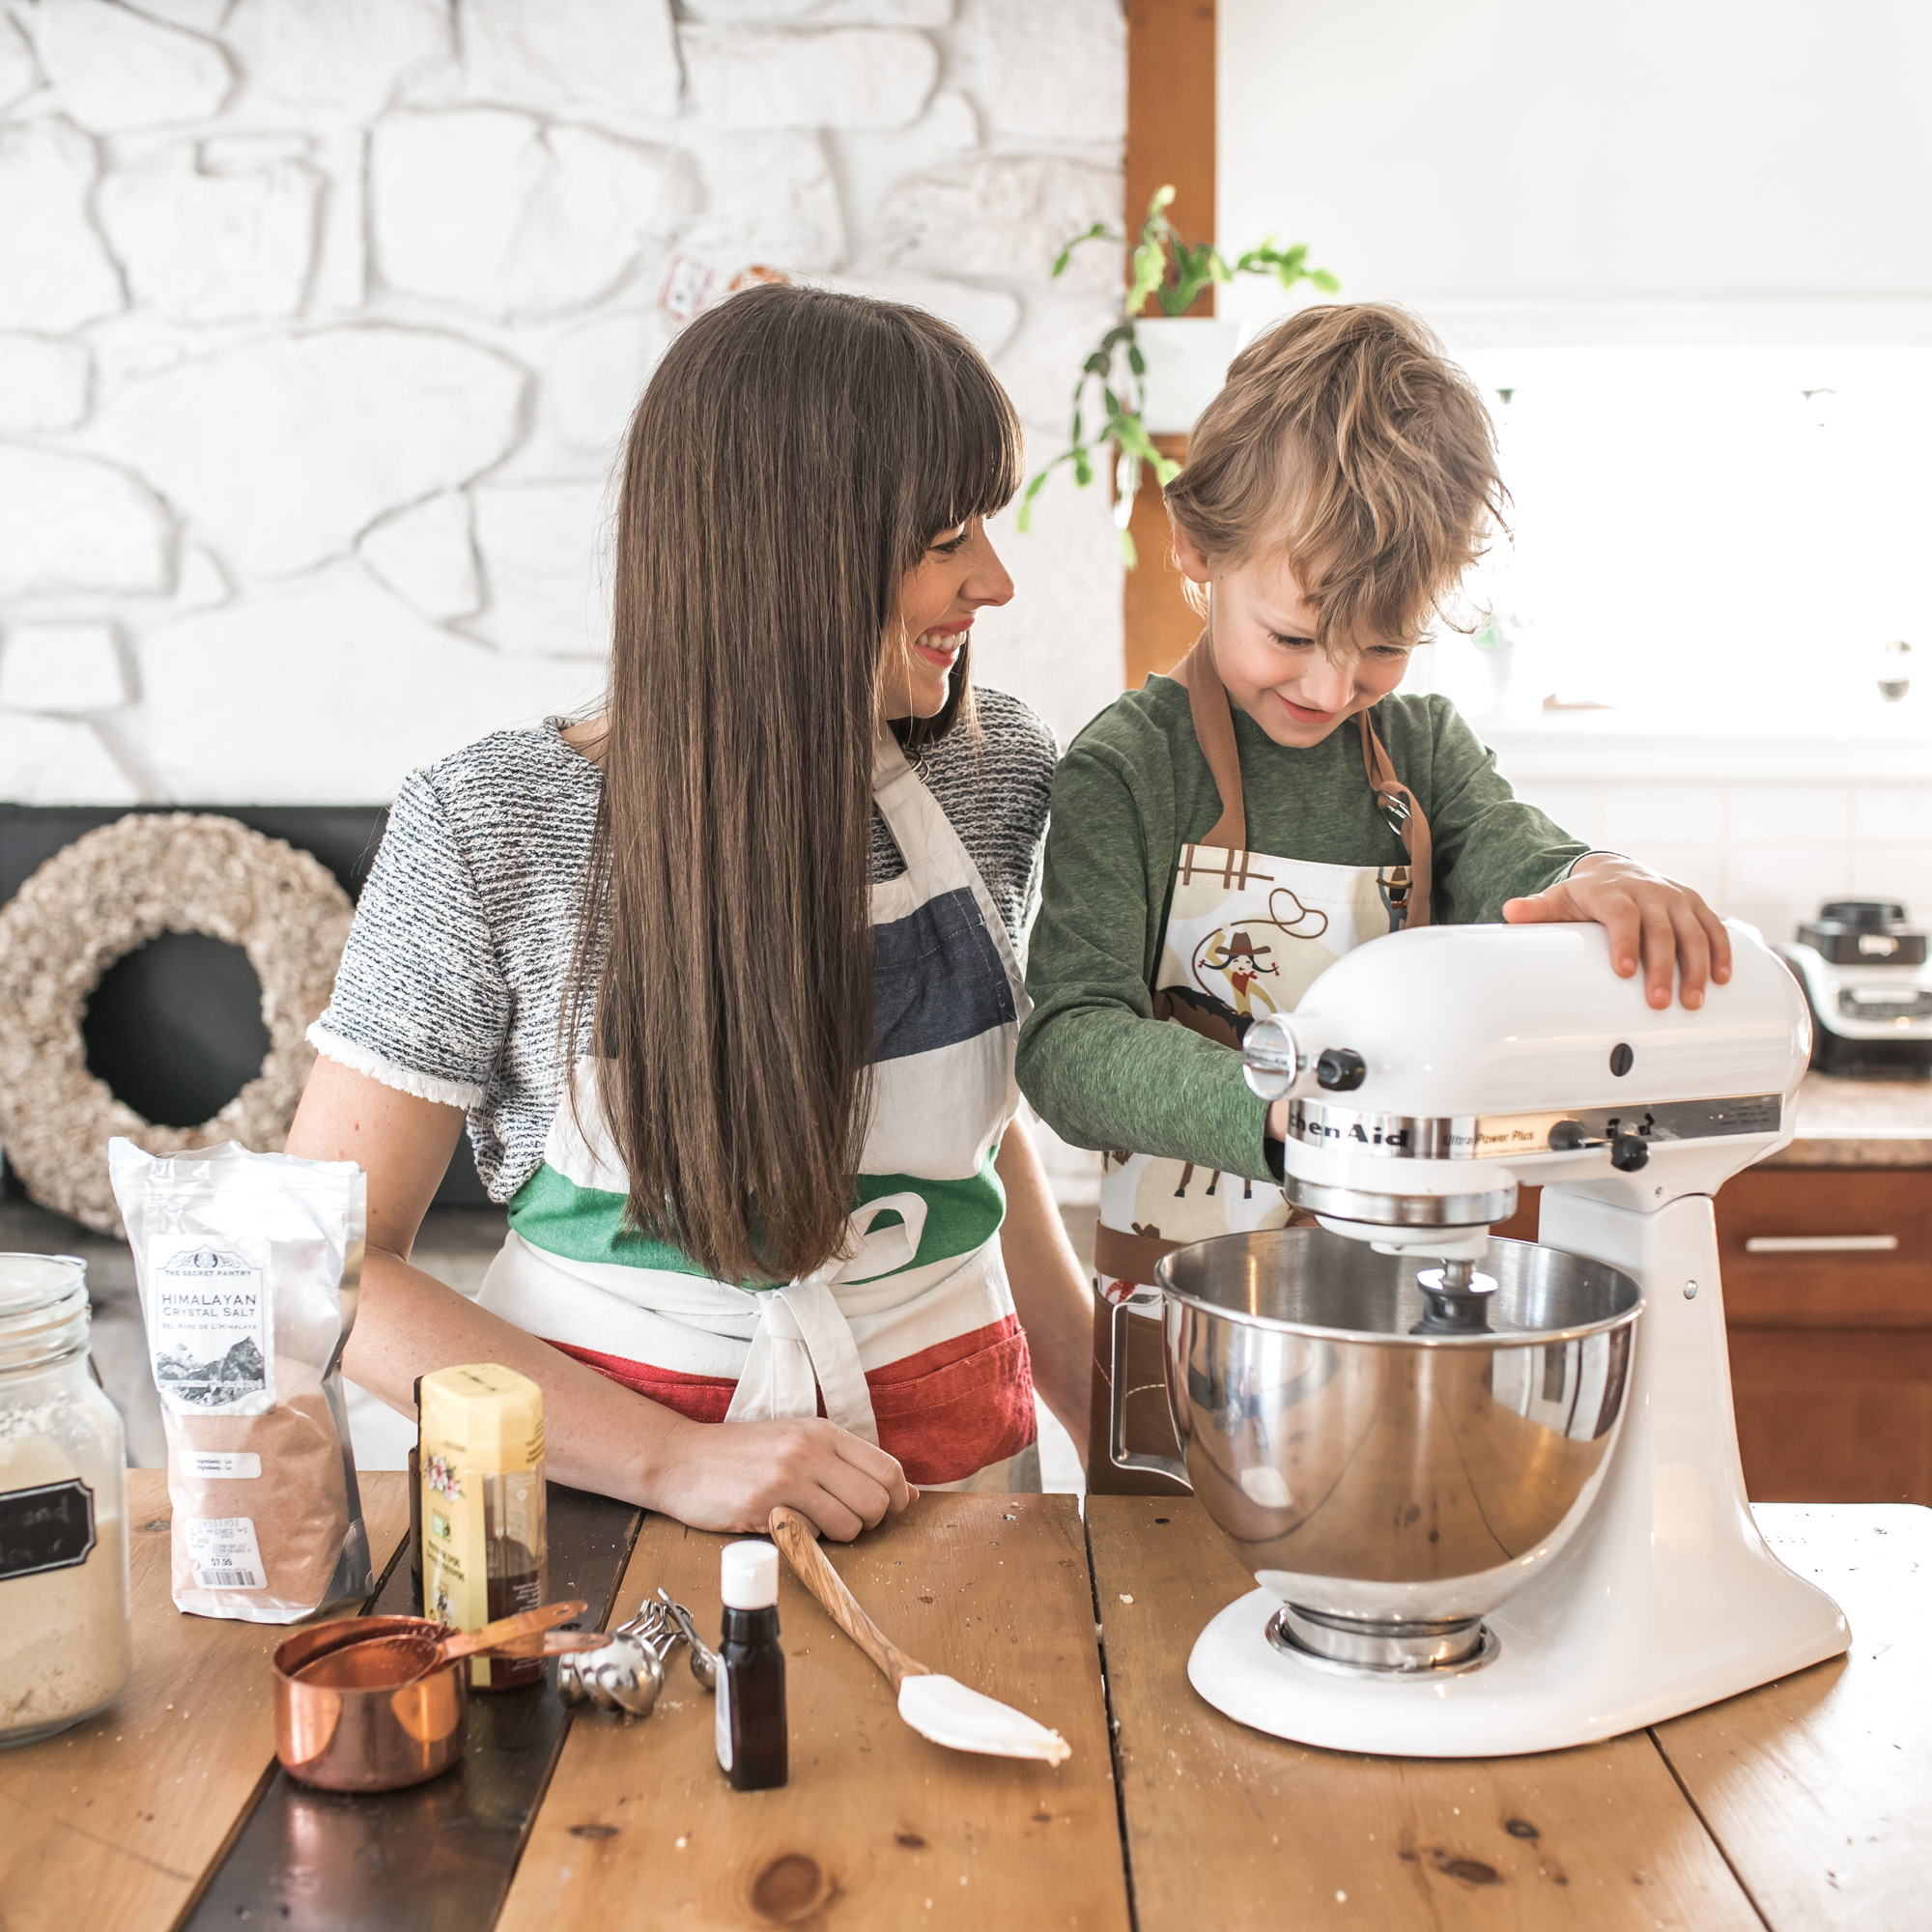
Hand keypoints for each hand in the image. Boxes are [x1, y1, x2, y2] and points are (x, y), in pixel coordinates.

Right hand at [651, 1415, 915, 1540]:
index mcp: (823, 1431)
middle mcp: (811, 1448)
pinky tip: (786, 1527)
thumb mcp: (798, 1443)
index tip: (882, 1513)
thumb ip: (848, 1464)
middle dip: (870, 1523)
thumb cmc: (741, 1455)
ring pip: (849, 1523)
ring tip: (813, 1526)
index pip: (888, 1469)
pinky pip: (811, 1535)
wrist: (680, 1458)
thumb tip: (907, 1494)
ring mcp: (788, 1475)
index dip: (895, 1500)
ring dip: (839, 1537)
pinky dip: (806, 1541)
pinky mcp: (765, 1503)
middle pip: (877, 1500)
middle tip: (846, 1525)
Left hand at [1502, 855, 1730, 1009]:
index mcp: (1613, 892)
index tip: (1624, 972)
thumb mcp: (1559, 899)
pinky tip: (1723, 980)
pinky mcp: (1695, 904)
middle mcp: (1649, 892)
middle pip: (1660, 930)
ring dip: (1698, 967)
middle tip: (1660, 1002)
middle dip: (1663, 968)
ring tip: (1694, 1001)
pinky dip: (1722, 952)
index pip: (1622, 915)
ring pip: (1693, 932)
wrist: (1616, 870)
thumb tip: (1510, 912)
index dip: (1625, 942)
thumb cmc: (1585, 895)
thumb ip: (1538, 909)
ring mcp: (1675, 898)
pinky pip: (1714, 928)